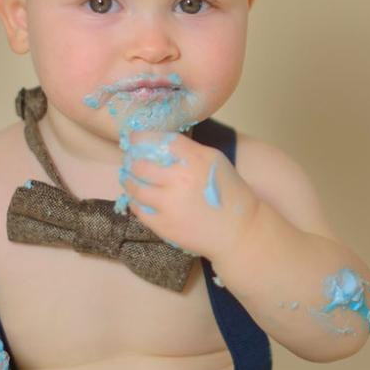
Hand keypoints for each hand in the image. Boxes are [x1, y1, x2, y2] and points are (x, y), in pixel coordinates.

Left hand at [119, 132, 259, 261]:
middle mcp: (180, 179)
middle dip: (131, 161)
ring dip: (129, 180)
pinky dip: (135, 200)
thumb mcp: (215, 161)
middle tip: (131, 161)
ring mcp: (169, 204)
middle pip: (139, 164)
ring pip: (133, 186)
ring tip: (131, 178)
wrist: (240, 231)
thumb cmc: (228, 193)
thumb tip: (157, 142)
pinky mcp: (163, 225)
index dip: (140, 138)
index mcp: (195, 159)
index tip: (134, 140)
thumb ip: (187, 150)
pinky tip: (141, 197)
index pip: (157, 140)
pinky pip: (137, 208)